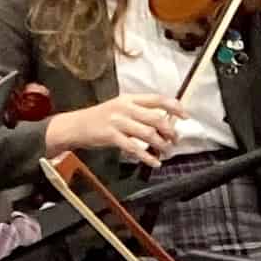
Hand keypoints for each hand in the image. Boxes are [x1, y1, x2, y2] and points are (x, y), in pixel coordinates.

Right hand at [48, 92, 183, 165]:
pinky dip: (147, 157)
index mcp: (129, 99)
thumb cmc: (101, 118)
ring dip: (161, 145)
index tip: (185, 116)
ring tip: (166, 151)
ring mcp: (118, 122)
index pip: (158, 99)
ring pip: (148, 134)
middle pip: (156, 119)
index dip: (174, 107)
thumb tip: (164, 122)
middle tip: (174, 140)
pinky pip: (134, 148)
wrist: (76, 125)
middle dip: (170, 132)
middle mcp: (125, 108)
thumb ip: (140, 112)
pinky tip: (154, 162)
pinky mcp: (111, 136)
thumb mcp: (120, 107)